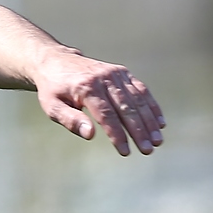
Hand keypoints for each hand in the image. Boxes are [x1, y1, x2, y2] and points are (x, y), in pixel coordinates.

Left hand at [34, 49, 163, 155]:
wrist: (55, 60)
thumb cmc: (53, 89)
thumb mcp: (52, 106)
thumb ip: (70, 120)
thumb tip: (90, 134)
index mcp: (86, 87)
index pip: (106, 115)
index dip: (117, 134)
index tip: (125, 151)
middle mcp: (104, 78)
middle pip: (126, 108)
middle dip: (138, 131)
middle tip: (147, 150)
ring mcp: (115, 73)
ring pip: (137, 99)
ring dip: (149, 121)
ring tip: (157, 141)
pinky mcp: (122, 72)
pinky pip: (141, 90)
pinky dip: (151, 106)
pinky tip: (160, 123)